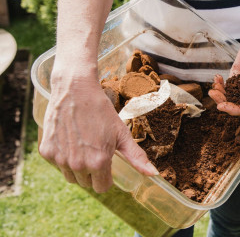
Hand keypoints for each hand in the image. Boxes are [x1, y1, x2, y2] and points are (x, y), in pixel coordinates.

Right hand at [39, 75, 157, 192]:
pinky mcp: (46, 152)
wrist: (75, 90)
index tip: (107, 164)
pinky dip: (63, 157)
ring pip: (71, 177)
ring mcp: (60, 159)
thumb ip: (136, 157)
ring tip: (83, 146)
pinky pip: (57, 165)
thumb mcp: (122, 134)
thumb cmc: (101, 111)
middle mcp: (78, 165)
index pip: (102, 188)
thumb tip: (154, 174)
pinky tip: (70, 141)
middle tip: (95, 150)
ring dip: (77, 168)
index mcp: (98, 162)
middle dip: (93, 172)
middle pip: (87, 183)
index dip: (107, 177)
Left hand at [208, 0, 239, 115]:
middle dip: (224, 101)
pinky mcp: (237, 74)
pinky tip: (216, 78)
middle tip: (213, 94)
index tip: (224, 106)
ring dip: (220, 93)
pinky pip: (227, 83)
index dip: (236, 110)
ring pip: (230, 94)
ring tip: (213, 87)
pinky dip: (220, 83)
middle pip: (236, 103)